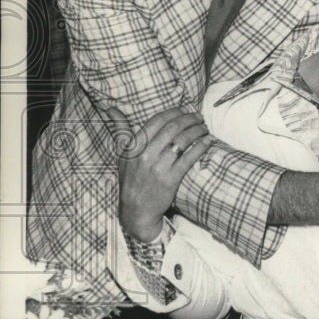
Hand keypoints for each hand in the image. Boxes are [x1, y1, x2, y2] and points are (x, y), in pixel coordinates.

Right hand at [111, 107, 209, 241]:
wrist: (136, 211)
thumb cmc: (130, 179)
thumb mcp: (121, 155)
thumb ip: (120, 131)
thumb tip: (111, 108)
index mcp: (134, 147)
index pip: (157, 121)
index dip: (175, 112)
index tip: (186, 110)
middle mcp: (145, 155)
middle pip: (173, 128)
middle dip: (189, 119)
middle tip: (199, 117)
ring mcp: (158, 167)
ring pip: (182, 141)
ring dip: (197, 131)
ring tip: (204, 128)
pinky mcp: (170, 179)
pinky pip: (189, 158)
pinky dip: (200, 147)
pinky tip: (207, 141)